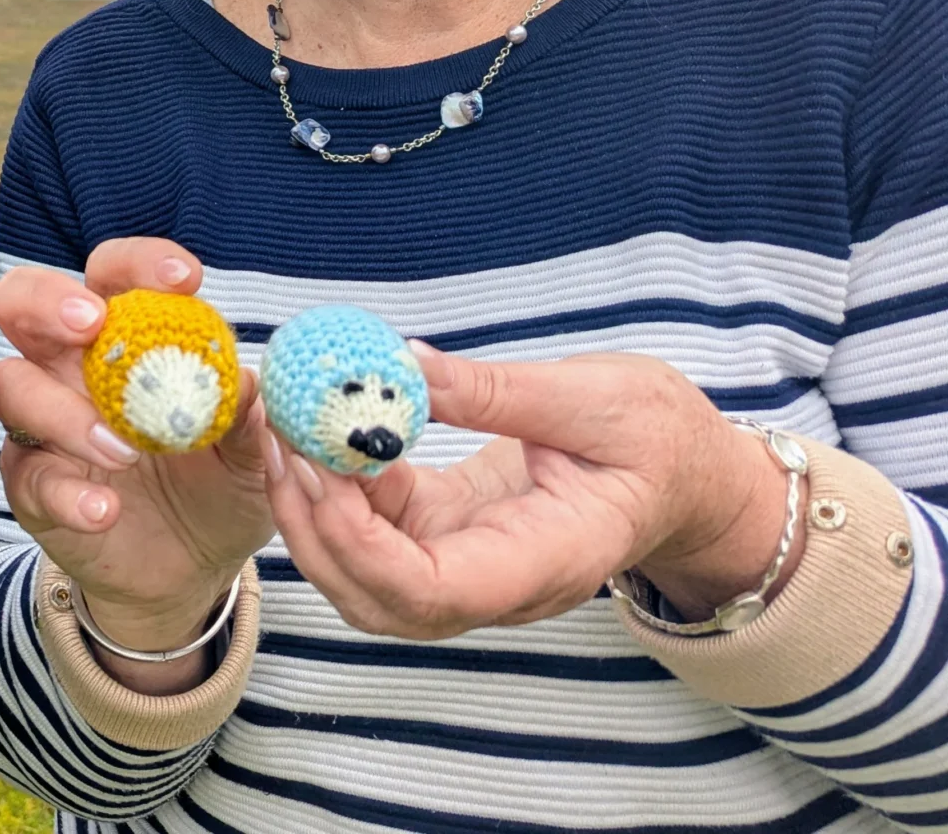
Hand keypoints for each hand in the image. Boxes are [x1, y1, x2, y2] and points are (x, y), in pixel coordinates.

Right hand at [0, 239, 272, 688]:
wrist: (194, 570)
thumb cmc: (218, 486)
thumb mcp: (251, 456)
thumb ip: (248, 418)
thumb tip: (248, 384)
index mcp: (122, 336)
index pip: (111, 273)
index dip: (138, 263)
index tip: (185, 279)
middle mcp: (69, 367)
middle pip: (23, 302)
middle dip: (49, 301)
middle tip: (92, 323)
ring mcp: (42, 424)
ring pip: (13, 386)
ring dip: (62, 410)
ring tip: (124, 451)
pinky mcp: (31, 486)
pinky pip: (29, 476)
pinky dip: (66, 491)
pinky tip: (106, 510)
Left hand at [260, 343, 801, 640]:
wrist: (687, 473)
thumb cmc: (659, 440)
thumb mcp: (597, 397)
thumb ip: (501, 391)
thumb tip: (407, 366)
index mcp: (545, 562)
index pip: (432, 592)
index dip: (361, 545)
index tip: (320, 469)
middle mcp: (498, 584)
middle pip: (379, 600)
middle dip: (314, 529)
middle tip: (281, 440)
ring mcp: (467, 565)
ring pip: (365, 576)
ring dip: (313, 513)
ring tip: (286, 431)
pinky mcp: (446, 533)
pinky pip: (376, 530)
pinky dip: (337, 489)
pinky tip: (319, 432)